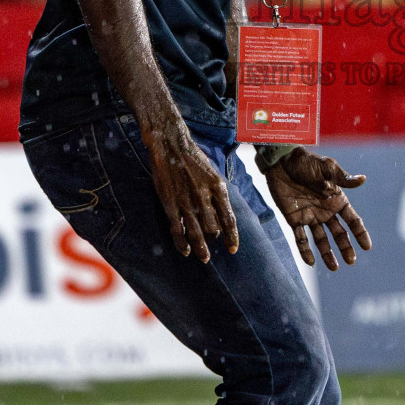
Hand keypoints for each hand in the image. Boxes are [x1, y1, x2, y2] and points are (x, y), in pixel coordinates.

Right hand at [144, 122, 238, 263]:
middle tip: (214, 251)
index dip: (232, 236)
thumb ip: (217, 193)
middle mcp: (204, 197)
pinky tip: (186, 251)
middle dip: (215, 241)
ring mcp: (187, 202)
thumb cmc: (193, 158)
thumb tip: (221, 212)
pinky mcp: (171, 204)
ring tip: (203, 258)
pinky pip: (178, 230)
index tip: (233, 249)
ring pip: (197, 233)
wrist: (171, 145)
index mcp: (218, 188)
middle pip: (214, 228)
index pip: (229, 219)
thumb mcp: (212, 173)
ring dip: (201, 248)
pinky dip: (182, 243)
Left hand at [263, 149, 372, 270]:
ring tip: (334, 268)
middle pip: (339, 233)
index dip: (360, 233)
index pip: (352, 220)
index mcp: (337, 199)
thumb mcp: (326, 168)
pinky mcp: (294, 219)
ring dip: (328, 253)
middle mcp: (325, 211)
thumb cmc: (306, 162)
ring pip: (322, 240)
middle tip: (350, 260)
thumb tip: (363, 179)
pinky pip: (301, 238)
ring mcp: (310, 216)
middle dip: (345, 247)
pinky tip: (310, 262)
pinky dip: (304, 250)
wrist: (281, 161)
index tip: (366, 246)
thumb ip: (342, 178)